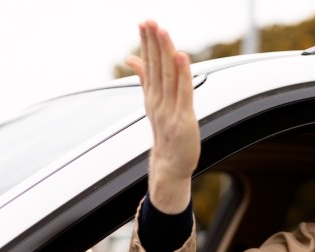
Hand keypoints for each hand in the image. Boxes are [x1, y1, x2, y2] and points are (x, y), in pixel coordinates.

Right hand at [126, 21, 199, 213]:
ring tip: (162, 31)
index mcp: (152, 96)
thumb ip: (145, 79)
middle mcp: (158, 101)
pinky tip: (181, 57)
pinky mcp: (184, 119)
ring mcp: (170, 110)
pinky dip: (183, 75)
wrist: (170, 166)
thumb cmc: (166, 135)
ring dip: (165, 52)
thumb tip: (130, 58)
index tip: (144, 23)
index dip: (147, 44)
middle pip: (156, 67)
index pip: (148, 65)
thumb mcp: (154, 105)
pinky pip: (184, 93)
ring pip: (167, 76)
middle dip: (153, 43)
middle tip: (149, 21)